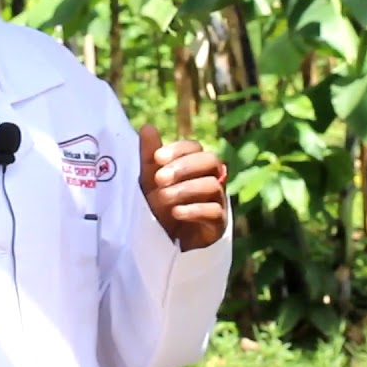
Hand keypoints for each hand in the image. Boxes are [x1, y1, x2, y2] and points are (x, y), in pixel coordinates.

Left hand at [138, 125, 227, 251]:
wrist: (169, 240)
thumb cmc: (162, 203)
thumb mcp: (151, 179)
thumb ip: (150, 155)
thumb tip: (147, 126)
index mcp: (196, 164)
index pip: (195, 147)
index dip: (178, 150)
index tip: (157, 158)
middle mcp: (212, 178)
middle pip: (210, 161)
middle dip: (184, 167)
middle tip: (159, 179)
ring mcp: (218, 200)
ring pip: (212, 185)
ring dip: (185, 190)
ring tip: (163, 198)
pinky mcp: (219, 223)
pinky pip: (215, 212)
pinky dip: (194, 210)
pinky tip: (176, 212)